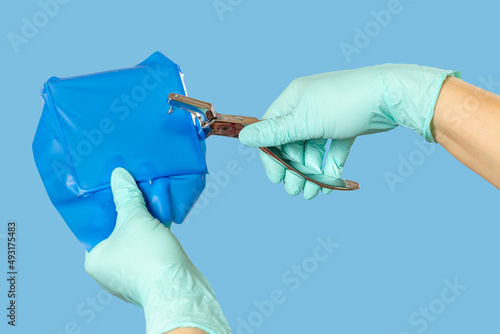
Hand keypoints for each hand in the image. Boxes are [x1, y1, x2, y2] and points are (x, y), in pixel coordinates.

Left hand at [84, 168, 230, 333]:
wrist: (177, 288)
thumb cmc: (147, 255)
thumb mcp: (134, 218)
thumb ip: (126, 196)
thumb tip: (119, 175)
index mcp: (94, 259)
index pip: (95, 226)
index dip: (106, 205)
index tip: (114, 187)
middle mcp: (108, 269)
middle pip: (117, 231)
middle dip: (127, 211)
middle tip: (133, 188)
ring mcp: (129, 274)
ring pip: (135, 239)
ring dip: (143, 221)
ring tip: (150, 198)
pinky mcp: (149, 275)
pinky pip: (148, 247)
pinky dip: (154, 233)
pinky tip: (162, 216)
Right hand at [239, 64, 459, 198]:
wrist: (390, 95)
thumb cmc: (345, 103)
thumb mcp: (305, 121)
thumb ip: (275, 133)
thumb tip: (244, 137)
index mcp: (293, 99)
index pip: (272, 130)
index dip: (272, 156)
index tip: (276, 178)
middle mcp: (308, 106)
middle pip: (293, 143)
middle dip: (295, 169)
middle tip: (297, 191)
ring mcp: (327, 115)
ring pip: (313, 148)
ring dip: (312, 171)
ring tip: (316, 191)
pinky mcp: (345, 124)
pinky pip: (332, 147)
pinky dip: (330, 164)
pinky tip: (332, 180)